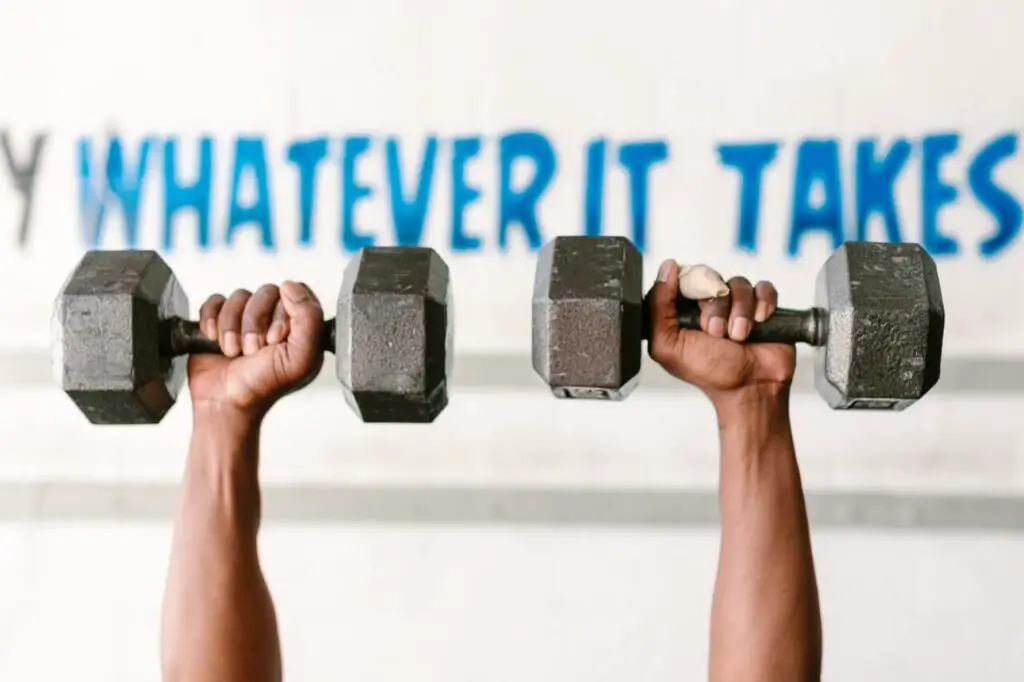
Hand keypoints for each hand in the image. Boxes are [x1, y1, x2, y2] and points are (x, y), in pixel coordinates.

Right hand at [187, 281, 324, 418]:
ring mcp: (246, 319)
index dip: (284, 311)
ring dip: (232, 327)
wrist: (225, 402)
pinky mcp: (220, 320)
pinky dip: (212, 320)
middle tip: (252, 350)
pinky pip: (215, 301)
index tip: (276, 338)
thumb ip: (309, 319)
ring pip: (239, 296)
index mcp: (300, 327)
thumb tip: (291, 285)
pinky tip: (214, 340)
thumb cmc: (264, 386)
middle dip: (254, 323)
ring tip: (233, 352)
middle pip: (267, 292)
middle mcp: (275, 319)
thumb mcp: (300, 357)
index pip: (298, 292)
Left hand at [646, 260, 795, 406]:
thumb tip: (667, 267)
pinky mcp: (763, 306)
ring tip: (739, 337)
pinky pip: (763, 288)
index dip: (691, 289)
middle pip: (712, 278)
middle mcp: (710, 304)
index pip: (684, 277)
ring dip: (740, 312)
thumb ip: (657, 307)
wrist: (750, 388)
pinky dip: (762, 304)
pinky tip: (760, 323)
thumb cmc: (710, 373)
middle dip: (716, 308)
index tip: (697, 312)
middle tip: (717, 333)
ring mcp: (738, 304)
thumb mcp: (668, 345)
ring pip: (739, 283)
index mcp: (684, 310)